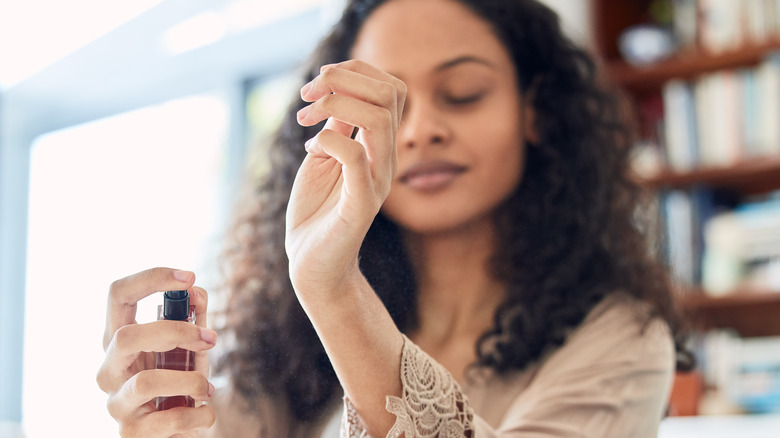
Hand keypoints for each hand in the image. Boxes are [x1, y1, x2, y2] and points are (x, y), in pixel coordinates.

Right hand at [96, 268, 217, 437]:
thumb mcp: (189, 346)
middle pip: (126, 336)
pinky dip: (199, 414)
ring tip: (208, 388)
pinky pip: (168, 419)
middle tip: (210, 338)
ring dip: (191, 380)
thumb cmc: (178, 383)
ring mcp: (116, 402)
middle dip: (176, 331)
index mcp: (119, 340)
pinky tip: (204, 412)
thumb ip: (194, 317)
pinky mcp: (131, 433)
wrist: (172, 431)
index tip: (190, 277)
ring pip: (146, 382)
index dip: (151, 278)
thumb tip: (196, 292)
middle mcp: (109, 368)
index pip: (117, 294)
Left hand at [286, 60, 405, 296]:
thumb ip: (336, 125)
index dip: (356, 71)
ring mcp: (377, 180)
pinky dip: (328, 139)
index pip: (391, 88)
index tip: (318, 82)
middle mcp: (385, 158)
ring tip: (305, 116)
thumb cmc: (315, 210)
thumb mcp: (323, 156)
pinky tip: (310, 148)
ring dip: (335, 103)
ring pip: (379, 118)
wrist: (311, 262)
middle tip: (308, 93)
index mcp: (378, 144)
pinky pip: (356, 156)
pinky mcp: (362, 203)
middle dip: (345, 78)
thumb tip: (336, 90)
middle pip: (390, 92)